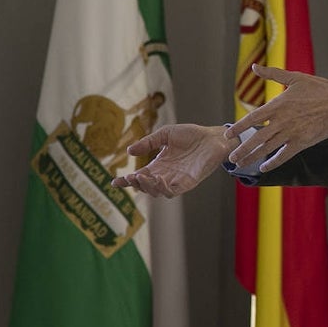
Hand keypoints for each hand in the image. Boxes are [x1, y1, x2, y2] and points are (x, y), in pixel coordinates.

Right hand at [111, 123, 230, 196]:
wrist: (213, 136)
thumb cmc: (191, 135)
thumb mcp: (165, 134)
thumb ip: (148, 142)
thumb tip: (129, 151)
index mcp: (158, 165)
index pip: (139, 176)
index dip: (126, 181)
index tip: (114, 182)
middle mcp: (166, 175)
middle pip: (146, 186)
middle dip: (136, 184)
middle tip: (130, 177)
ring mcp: (177, 180)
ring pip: (158, 191)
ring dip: (148, 187)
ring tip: (141, 177)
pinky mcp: (189, 182)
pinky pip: (174, 191)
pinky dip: (164, 188)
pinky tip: (159, 180)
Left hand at [225, 64, 327, 173]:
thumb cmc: (320, 88)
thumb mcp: (295, 78)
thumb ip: (272, 74)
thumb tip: (254, 67)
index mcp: (278, 105)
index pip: (252, 118)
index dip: (239, 127)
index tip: (228, 134)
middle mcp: (282, 121)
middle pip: (256, 138)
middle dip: (242, 149)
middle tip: (231, 158)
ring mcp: (292, 133)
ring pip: (267, 148)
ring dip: (252, 157)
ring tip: (241, 164)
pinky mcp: (303, 142)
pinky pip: (284, 155)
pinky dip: (273, 162)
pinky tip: (264, 167)